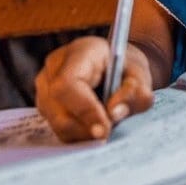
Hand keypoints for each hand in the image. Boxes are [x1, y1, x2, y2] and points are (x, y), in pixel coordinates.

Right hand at [35, 36, 152, 141]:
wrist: (117, 67)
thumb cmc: (127, 69)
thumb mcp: (141, 77)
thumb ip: (135, 93)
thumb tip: (115, 114)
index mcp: (81, 51)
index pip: (67, 83)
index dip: (84, 109)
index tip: (105, 129)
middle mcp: (55, 67)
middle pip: (58, 108)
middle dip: (86, 126)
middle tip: (108, 131)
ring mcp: (44, 86)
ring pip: (57, 123)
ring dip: (83, 131)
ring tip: (104, 123)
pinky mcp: (44, 104)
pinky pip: (57, 128)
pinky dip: (78, 133)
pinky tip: (94, 125)